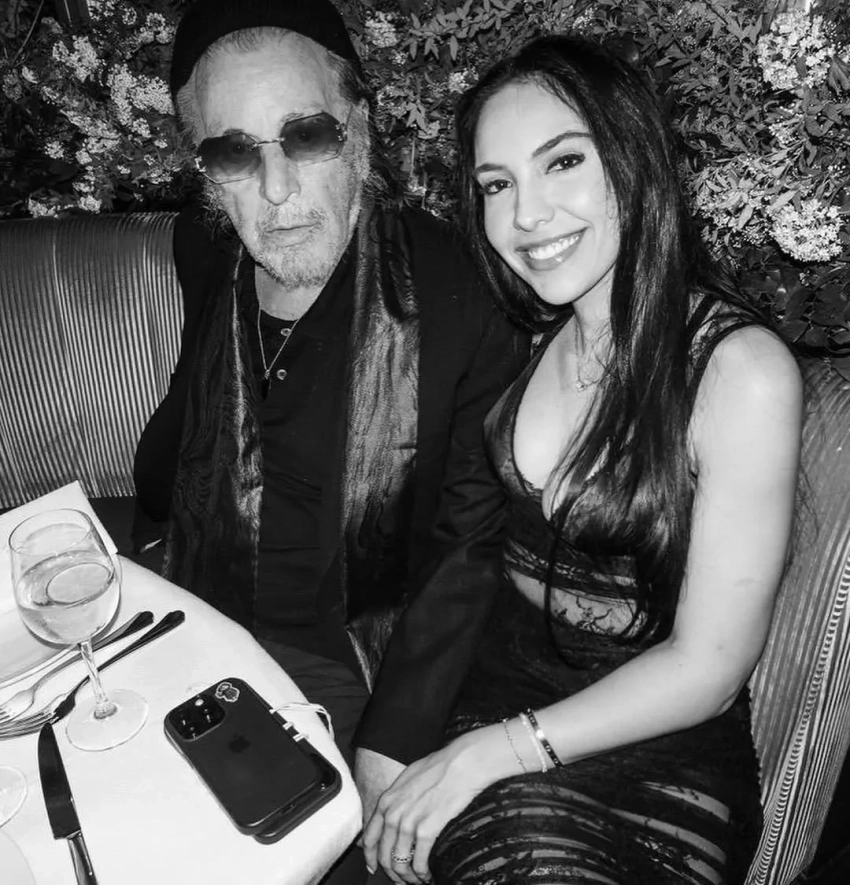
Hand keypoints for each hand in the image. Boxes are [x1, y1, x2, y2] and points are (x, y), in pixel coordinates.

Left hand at [362, 725, 510, 883]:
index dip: (370, 857)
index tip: (374, 867)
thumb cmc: (439, 767)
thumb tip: (395, 812)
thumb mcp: (408, 779)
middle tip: (402, 879)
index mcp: (387, 800)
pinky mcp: (426, 830)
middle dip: (393, 872)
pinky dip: (423, 873)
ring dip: (408, 877)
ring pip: (399, 862)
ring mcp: (409, 823)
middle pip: (384, 855)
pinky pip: (419, 861)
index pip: (369, 837)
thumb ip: (397, 798)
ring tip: (418, 880)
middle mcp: (393, 813)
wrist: (460, 764)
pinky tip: (428, 875)